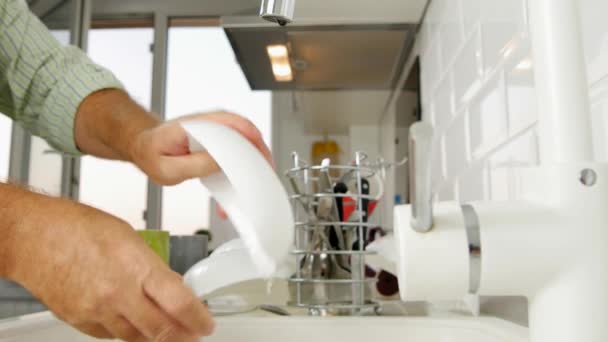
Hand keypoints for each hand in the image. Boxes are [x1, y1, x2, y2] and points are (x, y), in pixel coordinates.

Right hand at [6, 193, 213, 340]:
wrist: (32, 237)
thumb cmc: (76, 227)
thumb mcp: (129, 237)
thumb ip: (152, 266)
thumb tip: (171, 285)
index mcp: (135, 266)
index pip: (178, 302)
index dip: (198, 318)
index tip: (206, 324)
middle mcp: (118, 293)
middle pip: (160, 329)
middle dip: (182, 335)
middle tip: (194, 334)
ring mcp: (97, 310)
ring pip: (136, 337)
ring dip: (156, 336)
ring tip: (169, 332)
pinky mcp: (80, 320)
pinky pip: (111, 335)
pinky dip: (127, 333)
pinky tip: (134, 325)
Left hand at [130, 111, 272, 185]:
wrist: (144, 145)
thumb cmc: (152, 152)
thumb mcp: (167, 168)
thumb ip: (195, 165)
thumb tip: (221, 162)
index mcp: (198, 124)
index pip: (238, 126)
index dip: (254, 145)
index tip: (260, 163)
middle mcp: (212, 122)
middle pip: (249, 135)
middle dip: (260, 159)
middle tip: (263, 181)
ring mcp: (217, 130)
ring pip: (247, 144)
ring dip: (252, 166)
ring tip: (251, 188)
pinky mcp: (219, 140)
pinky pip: (238, 151)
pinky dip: (241, 170)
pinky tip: (236, 187)